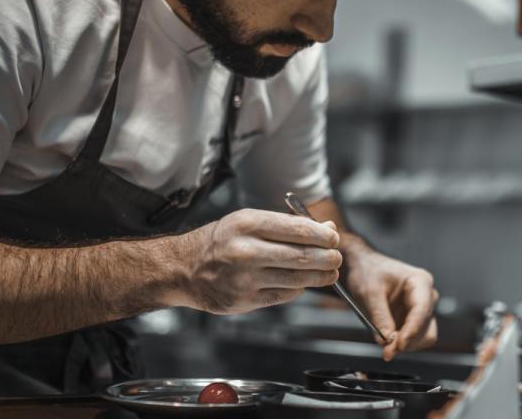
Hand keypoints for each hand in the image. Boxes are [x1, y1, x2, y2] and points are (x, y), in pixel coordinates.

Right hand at [176, 208, 341, 313]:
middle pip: (301, 256)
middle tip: (336, 258)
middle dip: (327, 258)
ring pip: (296, 279)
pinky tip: (302, 283)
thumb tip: (327, 230)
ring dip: (320, 276)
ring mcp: (244, 278)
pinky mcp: (244, 300)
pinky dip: (298, 289)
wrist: (185, 268)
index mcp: (248, 224)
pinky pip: (283, 296)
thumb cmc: (223, 240)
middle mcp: (246, 250)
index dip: (323, 236)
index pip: (297, 229)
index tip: (334, 238)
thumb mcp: (250, 221)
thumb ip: (287, 225)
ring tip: (330, 272)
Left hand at [343, 246, 438, 360]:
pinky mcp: (413, 319)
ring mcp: (421, 309)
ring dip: (406, 345)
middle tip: (387, 350)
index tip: (398, 345)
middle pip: (426, 327)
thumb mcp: (369, 292)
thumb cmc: (368, 271)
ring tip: (385, 346)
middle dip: (408, 341)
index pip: (422, 310)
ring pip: (424, 336)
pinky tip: (388, 341)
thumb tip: (387, 341)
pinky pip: (414, 338)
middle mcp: (426, 296)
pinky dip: (402, 343)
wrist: (363, 266)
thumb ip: (379, 316)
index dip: (411, 331)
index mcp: (420, 282)